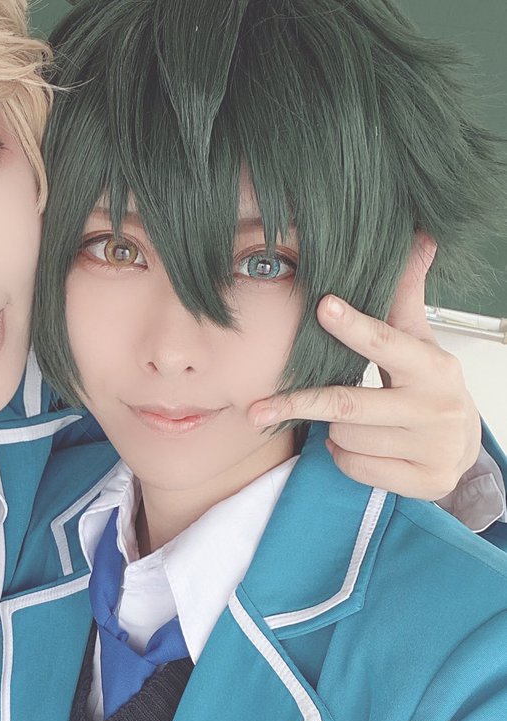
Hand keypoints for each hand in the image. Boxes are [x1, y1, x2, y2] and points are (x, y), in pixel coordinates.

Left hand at [248, 234, 480, 498]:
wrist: (463, 448)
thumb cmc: (427, 387)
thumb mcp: (419, 342)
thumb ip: (405, 298)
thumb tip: (418, 239)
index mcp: (434, 367)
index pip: (387, 342)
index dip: (354, 326)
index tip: (323, 306)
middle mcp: (436, 408)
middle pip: (348, 405)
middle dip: (300, 405)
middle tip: (256, 409)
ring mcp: (432, 448)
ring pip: (346, 438)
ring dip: (331, 431)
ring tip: (346, 422)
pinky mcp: (423, 482)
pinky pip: (355, 468)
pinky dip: (344, 458)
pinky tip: (358, 447)